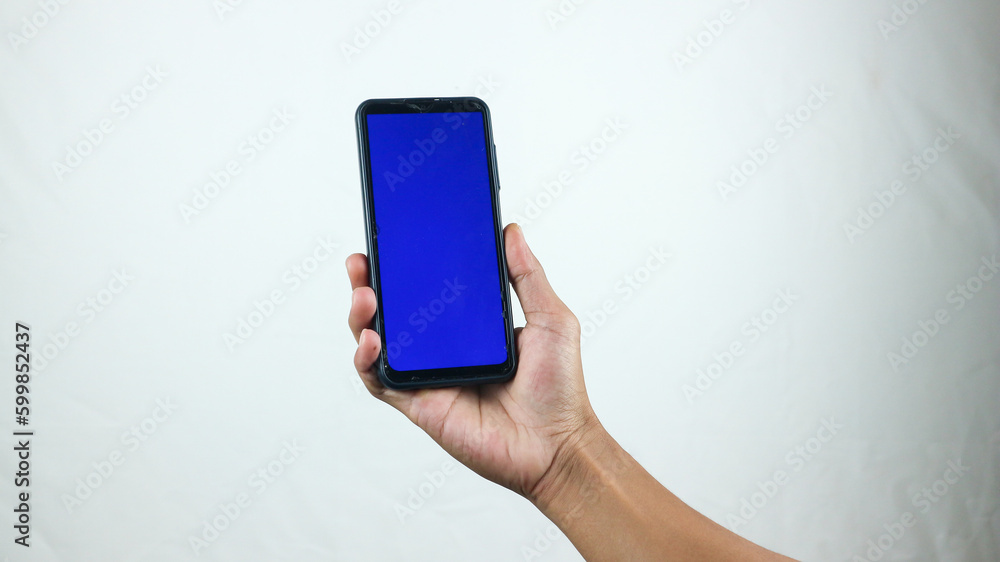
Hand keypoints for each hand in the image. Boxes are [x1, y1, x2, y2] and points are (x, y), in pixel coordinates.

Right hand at [346, 223, 600, 499]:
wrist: (557, 445)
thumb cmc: (558, 388)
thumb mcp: (550, 319)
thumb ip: (527, 275)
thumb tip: (510, 230)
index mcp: (467, 327)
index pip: (426, 289)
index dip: (404, 266)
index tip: (391, 238)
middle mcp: (442, 350)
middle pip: (393, 312)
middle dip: (369, 283)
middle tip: (362, 261)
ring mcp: (427, 376)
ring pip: (377, 343)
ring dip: (361, 317)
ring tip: (365, 293)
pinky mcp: (419, 405)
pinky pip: (380, 381)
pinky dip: (366, 360)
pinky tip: (371, 340)